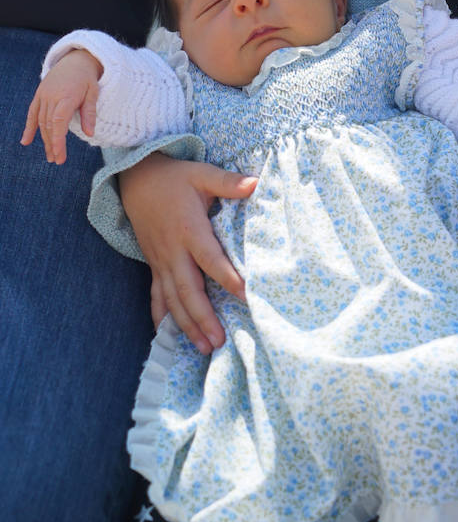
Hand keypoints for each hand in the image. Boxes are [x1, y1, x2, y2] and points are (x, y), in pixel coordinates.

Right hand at [20, 49, 102, 163]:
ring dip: (44, 139)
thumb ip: (90, 113)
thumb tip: (90, 133)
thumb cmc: (87, 78)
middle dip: (52, 144)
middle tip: (57, 160)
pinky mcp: (39, 94)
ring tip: (50, 155)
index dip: (58, 140)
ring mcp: (43, 95)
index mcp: (67, 96)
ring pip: (41, 121)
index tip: (59, 156)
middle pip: (49, 125)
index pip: (59, 122)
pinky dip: (29, 127)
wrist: (75, 59)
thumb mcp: (93, 92)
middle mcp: (52, 96)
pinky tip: (26, 141)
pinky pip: (32, 112)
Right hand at [120, 153, 256, 353]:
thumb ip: (228, 182)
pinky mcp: (154, 265)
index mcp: (189, 228)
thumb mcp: (202, 174)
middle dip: (203, 317)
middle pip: (188, 289)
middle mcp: (173, 251)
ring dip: (186, 325)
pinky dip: (162, 317)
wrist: (138, 180)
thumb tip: (256, 183)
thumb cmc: (175, 178)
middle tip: (219, 340)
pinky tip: (168, 337)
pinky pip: (156, 296)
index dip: (227, 277)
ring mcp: (161, 261)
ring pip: (173, 299)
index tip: (245, 295)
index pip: (210, 258)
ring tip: (204, 347)